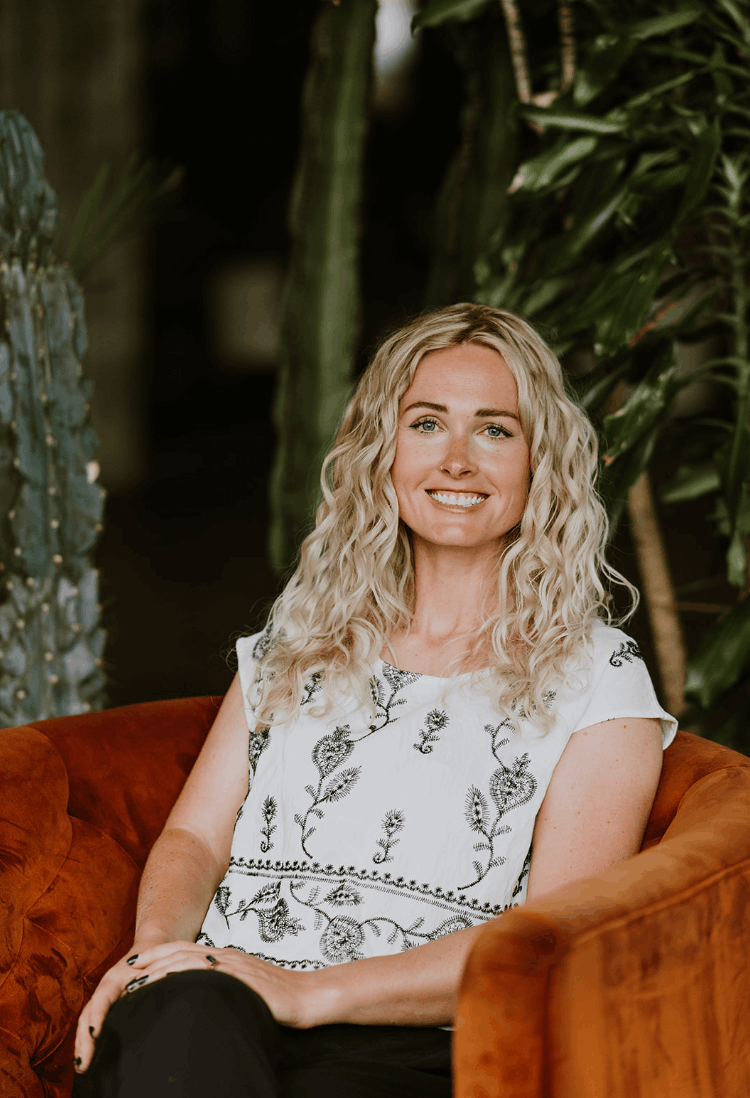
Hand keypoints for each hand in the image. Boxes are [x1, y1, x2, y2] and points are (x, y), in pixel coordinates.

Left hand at [74, 940, 321, 1072]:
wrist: (308, 996)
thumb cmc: (279, 998)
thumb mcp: (246, 990)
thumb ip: (225, 988)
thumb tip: (202, 999)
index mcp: (225, 958)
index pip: (185, 951)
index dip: (159, 955)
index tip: (135, 964)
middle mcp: (226, 958)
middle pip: (181, 952)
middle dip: (152, 960)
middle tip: (125, 968)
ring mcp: (233, 967)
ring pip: (189, 961)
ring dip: (160, 969)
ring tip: (137, 980)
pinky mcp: (240, 980)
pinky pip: (207, 976)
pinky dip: (183, 978)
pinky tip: (168, 985)